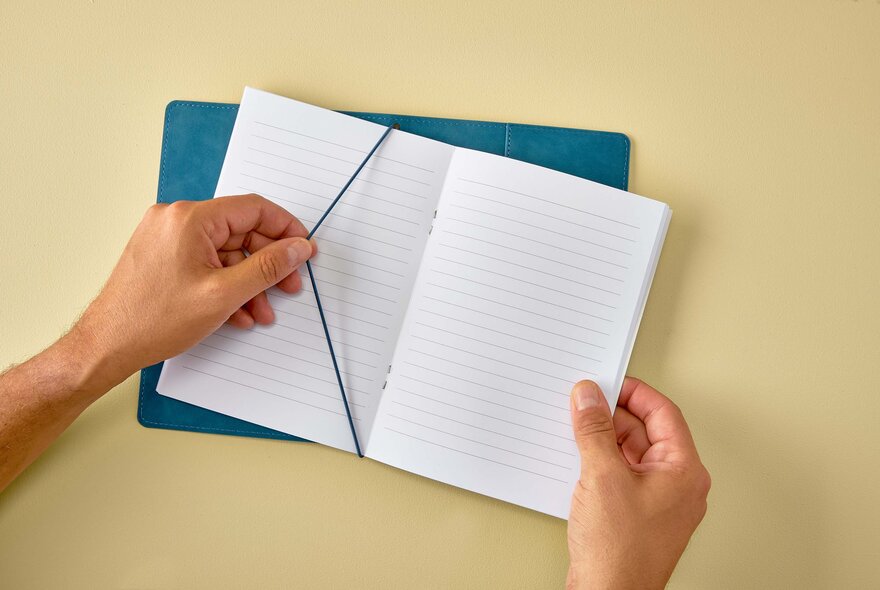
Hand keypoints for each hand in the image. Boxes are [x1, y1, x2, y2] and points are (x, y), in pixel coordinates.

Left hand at [72, 194, 315, 388]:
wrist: (107, 346)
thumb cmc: (153, 320)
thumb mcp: (224, 294)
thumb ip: (268, 267)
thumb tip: (298, 248)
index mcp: (189, 218)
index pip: (253, 209)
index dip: (285, 229)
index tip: (303, 250)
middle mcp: (176, 220)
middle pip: (240, 232)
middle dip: (268, 263)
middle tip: (289, 286)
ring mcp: (167, 238)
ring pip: (226, 252)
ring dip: (249, 281)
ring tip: (262, 311)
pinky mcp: (163, 257)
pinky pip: (207, 263)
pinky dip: (226, 284)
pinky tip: (238, 312)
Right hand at [566, 378, 709, 589]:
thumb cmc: (620, 552)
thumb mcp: (602, 476)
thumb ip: (594, 430)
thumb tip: (589, 398)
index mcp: (683, 471)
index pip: (663, 414)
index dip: (634, 393)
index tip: (607, 383)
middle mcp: (677, 484)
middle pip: (646, 432)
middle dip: (613, 416)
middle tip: (584, 403)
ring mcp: (657, 501)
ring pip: (631, 453)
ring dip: (604, 439)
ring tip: (576, 430)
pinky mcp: (637, 513)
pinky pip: (622, 474)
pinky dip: (601, 461)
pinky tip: (579, 457)